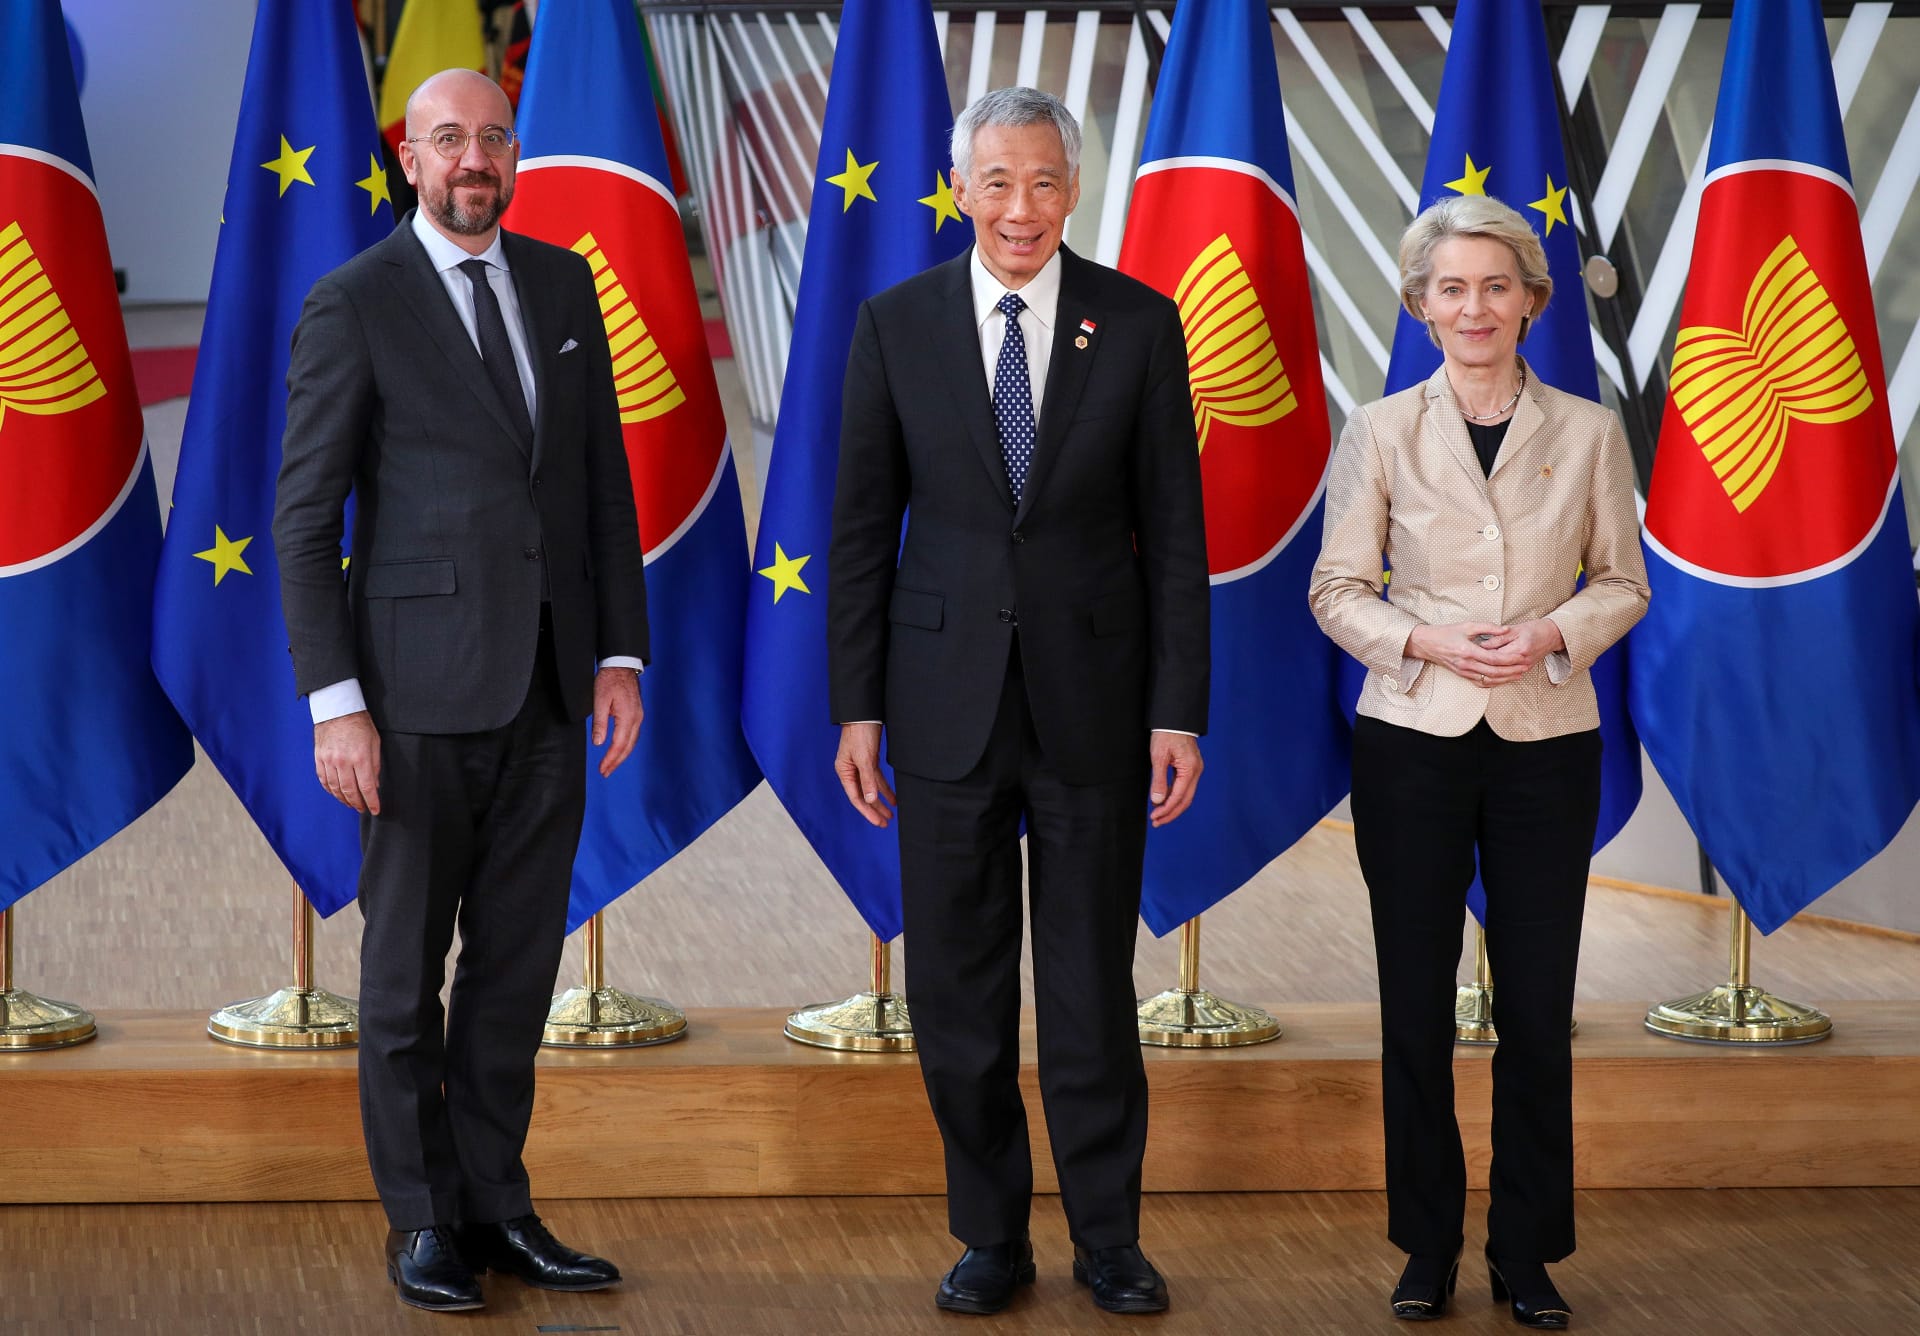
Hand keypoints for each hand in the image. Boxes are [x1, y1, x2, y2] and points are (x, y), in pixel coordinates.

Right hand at [314, 710, 380, 813]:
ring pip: (335, 788)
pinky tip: (337, 793)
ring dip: (344, 799)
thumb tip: (374, 785)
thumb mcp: (375, 743)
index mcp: (360, 757)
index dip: (372, 801)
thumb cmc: (360, 724)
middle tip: (363, 809)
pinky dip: (330, 790)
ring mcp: (328, 760)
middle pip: (350, 790)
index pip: (366, 787)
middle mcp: (343, 761)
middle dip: (358, 803)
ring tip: (351, 804)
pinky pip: (323, 779)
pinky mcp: (319, 758)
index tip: (375, 810)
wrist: (337, 709)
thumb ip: (375, 765)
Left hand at [592, 666, 643, 776]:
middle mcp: (636, 719)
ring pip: (632, 742)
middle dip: (616, 761)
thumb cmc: (609, 680)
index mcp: (627, 716)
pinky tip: (619, 750)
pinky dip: (626, 746)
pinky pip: (633, 735)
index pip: (619, 744)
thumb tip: (599, 743)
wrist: (622, 665)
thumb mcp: (599, 700)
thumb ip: (599, 722)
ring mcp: (639, 716)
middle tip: (605, 772)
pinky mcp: (637, 714)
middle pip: (628, 747)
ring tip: (611, 765)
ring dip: (622, 755)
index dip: (611, 758)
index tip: (602, 769)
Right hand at [835, 722, 895, 827]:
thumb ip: (867, 780)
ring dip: (881, 801)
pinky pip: (877, 779)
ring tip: (891, 813)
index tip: (878, 822)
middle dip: (875, 809)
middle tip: (886, 822)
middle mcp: (851, 771)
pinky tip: (892, 797)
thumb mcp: (864, 758)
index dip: (868, 811)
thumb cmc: (859, 733)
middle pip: (864, 795)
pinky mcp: (869, 760)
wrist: (864, 714)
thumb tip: (870, 799)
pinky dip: (885, 788)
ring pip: (872, 788)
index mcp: (844, 771)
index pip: (856, 797)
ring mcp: (860, 766)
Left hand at [1148, 731, 1202, 826]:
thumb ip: (1159, 780)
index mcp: (1190, 769)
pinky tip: (1164, 801)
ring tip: (1158, 815)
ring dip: (1172, 807)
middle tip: (1157, 822)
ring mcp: (1195, 770)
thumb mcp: (1158, 757)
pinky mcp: (1190, 767)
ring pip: (1186, 795)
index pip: (1179, 796)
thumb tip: (1158, 800)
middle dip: (1171, 813)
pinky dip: (1174, 796)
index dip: (1166, 809)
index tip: (1155, 817)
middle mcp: (1196, 771)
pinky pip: (1184, 787)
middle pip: (1185, 800)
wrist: (1174, 718)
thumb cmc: (1166, 734)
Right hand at [1407, 621, 1543, 687]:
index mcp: (1468, 651)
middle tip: (1525, 667)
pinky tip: (1502, 679)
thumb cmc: (1445, 633)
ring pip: (1489, 679)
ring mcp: (1464, 672)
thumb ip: (1488, 627)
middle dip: (1512, 670)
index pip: (1494, 659)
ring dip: (1505, 678)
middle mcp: (1466, 664)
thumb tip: (1505, 629)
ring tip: (1518, 674)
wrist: (1427, 644)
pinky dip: (1494, 682)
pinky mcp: (1462, 675)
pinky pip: (1481, 682)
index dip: (1510, 659)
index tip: (1522, 657)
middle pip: (1494, 672)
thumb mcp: (1467, 626)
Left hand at [1479, 618, 1564, 677]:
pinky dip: (1496, 676)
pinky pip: (1507, 677)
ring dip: (1487, 672)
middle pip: (1497, 667)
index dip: (1481, 653)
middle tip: (1470, 659)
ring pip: (1501, 675)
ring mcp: (1524, 667)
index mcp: (1519, 648)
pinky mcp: (1525, 670)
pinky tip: (1486, 673)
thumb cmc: (1534, 629)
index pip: (1495, 655)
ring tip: (1474, 667)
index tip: (1471, 650)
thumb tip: (1482, 645)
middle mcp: (1522, 661)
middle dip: (1482, 663)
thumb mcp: (1515, 629)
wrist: (1551, 636)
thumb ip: (1498, 637)